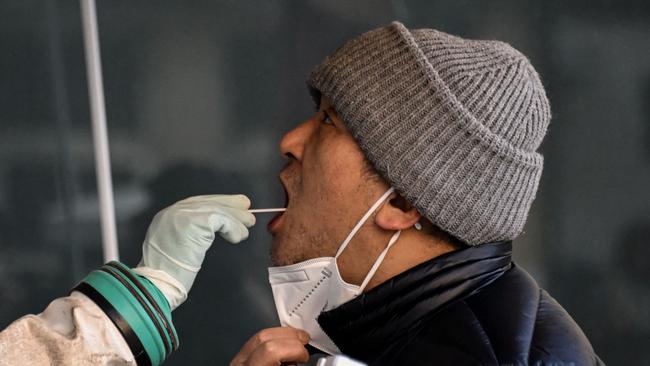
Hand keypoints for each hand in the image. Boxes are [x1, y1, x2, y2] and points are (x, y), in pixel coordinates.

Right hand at [134, 194, 255, 308]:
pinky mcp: (195, 222)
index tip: (232, 206)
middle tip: (246, 207)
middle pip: (207, 202)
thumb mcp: (175, 246)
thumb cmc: (167, 275)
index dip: (217, 203)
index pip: (196, 203)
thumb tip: (215, 226)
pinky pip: (222, 220)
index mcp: (167, 216)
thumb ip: (189, 233)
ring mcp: (183, 215)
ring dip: (236, 219)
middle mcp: (173, 212)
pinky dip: (234, 228)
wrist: (157, 283)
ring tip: (247, 226)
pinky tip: (238, 237)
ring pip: (217, 210)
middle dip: (229, 204)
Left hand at [230, 327, 310, 365]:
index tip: (304, 356)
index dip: (294, 349)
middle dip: (290, 335)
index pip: (271, 350)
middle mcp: (240, 364)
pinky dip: (272, 339)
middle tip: (304, 342)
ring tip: (296, 343)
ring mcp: (237, 360)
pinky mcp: (238, 359)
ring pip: (258, 335)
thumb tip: (300, 359)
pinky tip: (282, 346)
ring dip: (282, 334)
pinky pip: (255, 342)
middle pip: (264, 337)